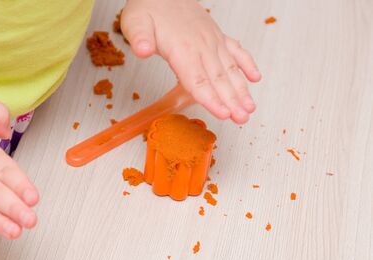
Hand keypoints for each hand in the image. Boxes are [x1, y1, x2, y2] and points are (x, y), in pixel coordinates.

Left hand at [121, 0, 261, 123]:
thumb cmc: (149, 7)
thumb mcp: (135, 23)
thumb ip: (140, 38)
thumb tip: (143, 49)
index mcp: (182, 47)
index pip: (198, 80)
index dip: (211, 99)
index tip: (223, 114)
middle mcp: (201, 45)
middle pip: (218, 79)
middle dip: (231, 102)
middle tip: (241, 119)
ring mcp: (212, 40)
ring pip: (230, 69)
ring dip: (241, 90)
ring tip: (250, 108)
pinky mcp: (216, 36)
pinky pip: (236, 51)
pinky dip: (247, 64)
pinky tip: (255, 77)